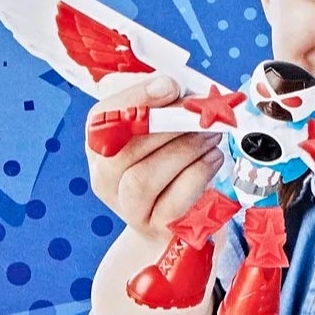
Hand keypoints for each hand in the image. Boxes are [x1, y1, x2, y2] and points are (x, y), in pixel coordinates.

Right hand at [86, 75, 223, 241]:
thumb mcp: (164, 129)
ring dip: (183, 150)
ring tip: (212, 134)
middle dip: (166, 127)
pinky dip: (198, 174)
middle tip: (202, 113)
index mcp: (100, 145)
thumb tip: (172, 86)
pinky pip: (173, 202)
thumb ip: (163, 104)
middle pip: (121, 153)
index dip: (134, 100)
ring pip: (142, 179)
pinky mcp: (156, 228)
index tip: (170, 87)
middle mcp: (105, 178)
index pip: (101, 119)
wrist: (180, 220)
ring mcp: (128, 208)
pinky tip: (213, 158)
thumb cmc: (172, 163)